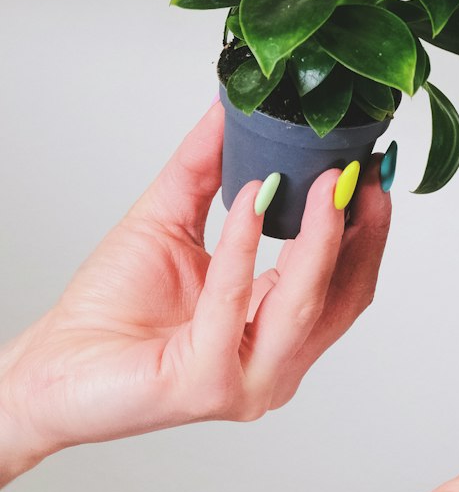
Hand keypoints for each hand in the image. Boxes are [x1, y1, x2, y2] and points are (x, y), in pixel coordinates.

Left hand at [0, 102, 390, 478]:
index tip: (375, 167)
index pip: (346, 281)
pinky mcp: (208, 385)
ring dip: (320, 234)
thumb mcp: (171, 220)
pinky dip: (244, 243)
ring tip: (325, 178)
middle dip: (362, 229)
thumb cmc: (109, 312)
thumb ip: (208, 168)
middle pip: (344, 296)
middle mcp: (276, 364)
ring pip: (303, 302)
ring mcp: (248, 382)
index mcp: (278, 331)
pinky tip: (251, 199)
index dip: (368, 226)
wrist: (50, 366)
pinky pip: (234, 301)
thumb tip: (233, 107)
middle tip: (362, 169)